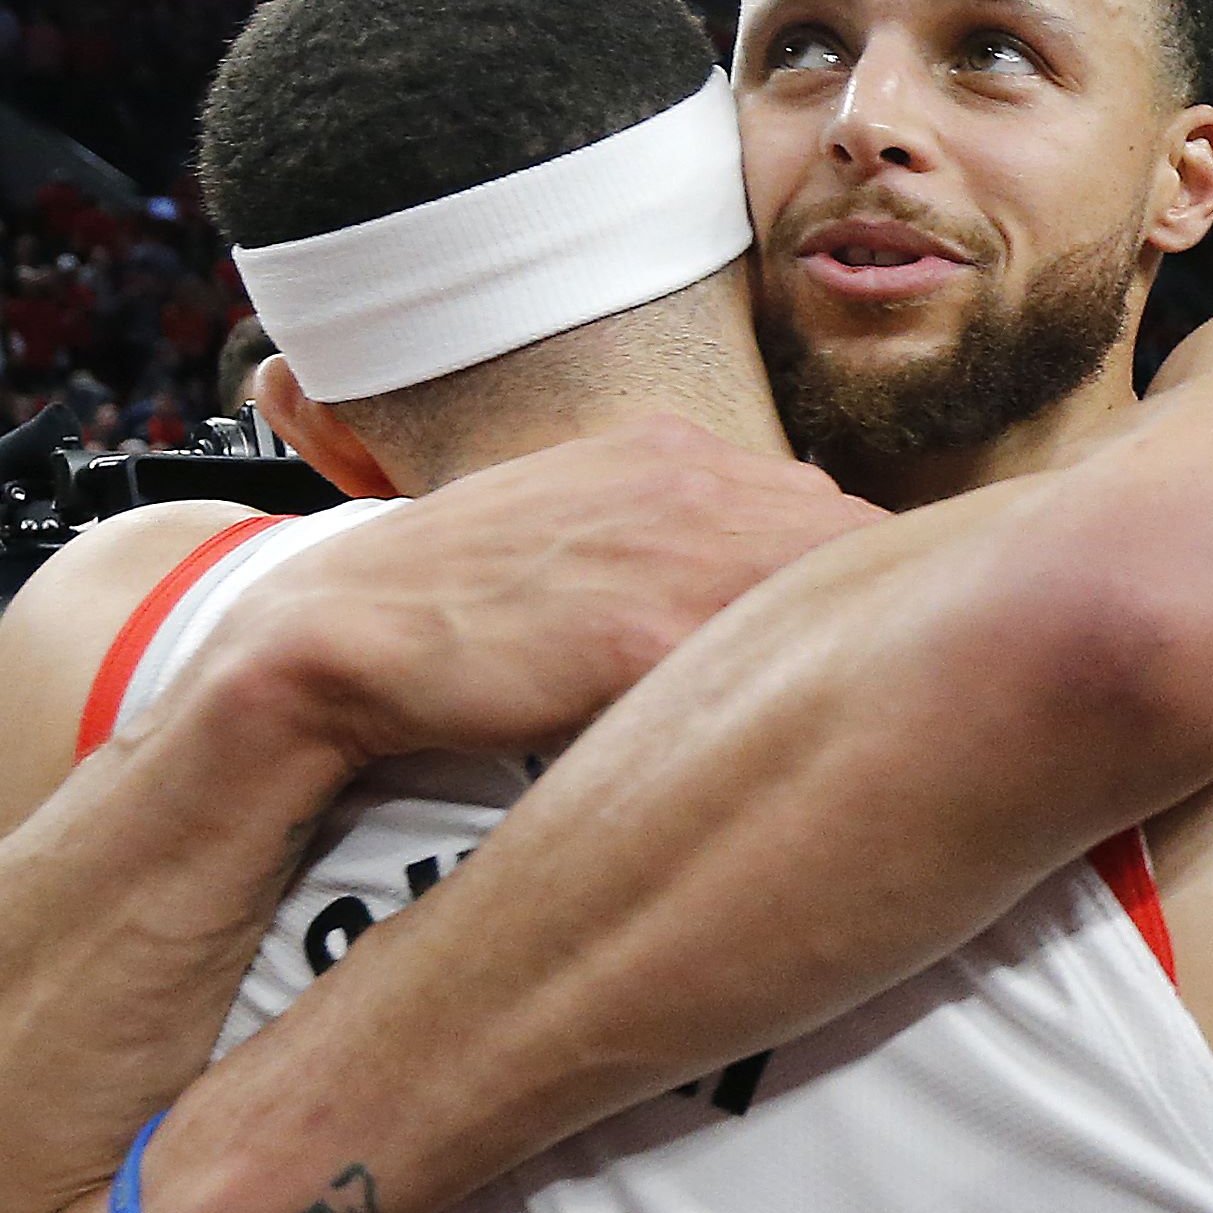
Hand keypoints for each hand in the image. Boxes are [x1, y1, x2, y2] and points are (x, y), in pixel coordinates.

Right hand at [183, 417, 880, 765]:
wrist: (341, 635)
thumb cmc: (457, 603)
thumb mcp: (575, 526)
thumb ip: (672, 535)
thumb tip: (763, 587)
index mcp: (674, 451)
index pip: (836, 516)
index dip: (857, 596)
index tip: (861, 660)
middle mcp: (691, 480)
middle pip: (859, 554)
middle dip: (870, 631)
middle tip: (870, 710)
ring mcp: (675, 548)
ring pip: (830, 606)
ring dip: (844, 672)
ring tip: (843, 741)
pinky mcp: (647, 633)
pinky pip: (770, 668)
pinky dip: (788, 712)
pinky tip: (782, 761)